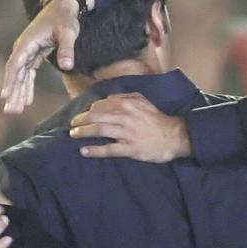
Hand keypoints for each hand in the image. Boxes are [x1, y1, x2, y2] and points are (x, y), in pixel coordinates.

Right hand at [1, 0, 79, 113]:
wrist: (63, 7)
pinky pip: (28, 73)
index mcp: (28, 42)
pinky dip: (26, 86)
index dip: (10, 80)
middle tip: (10, 110)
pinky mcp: (34, 54)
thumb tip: (67, 66)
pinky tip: (26, 99)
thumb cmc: (64, 18)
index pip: (16, 64)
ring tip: (15, 110)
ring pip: (20, 75)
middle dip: (12, 92)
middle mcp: (24, 48)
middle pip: (15, 73)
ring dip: (18, 92)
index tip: (5, 95)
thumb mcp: (68, 32)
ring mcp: (28, 52)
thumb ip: (66, 49)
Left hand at [68, 92, 191, 162]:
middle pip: (95, 117)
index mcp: (126, 104)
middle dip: (80, 120)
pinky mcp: (130, 149)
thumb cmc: (156, 118)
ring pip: (99, 130)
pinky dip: (94, 150)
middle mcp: (124, 116)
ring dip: (83, 132)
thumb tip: (108, 98)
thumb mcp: (142, 100)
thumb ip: (125, 96)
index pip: (100, 105)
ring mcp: (126, 133)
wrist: (173, 136)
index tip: (84, 115)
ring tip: (73, 134)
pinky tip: (84, 151)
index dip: (89, 110)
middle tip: (72, 124)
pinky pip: (109, 149)